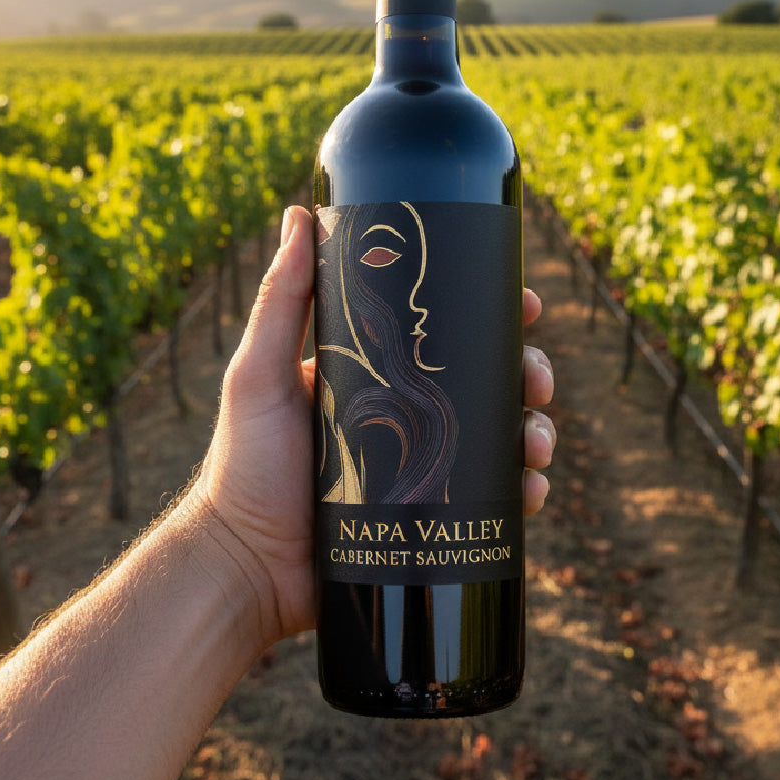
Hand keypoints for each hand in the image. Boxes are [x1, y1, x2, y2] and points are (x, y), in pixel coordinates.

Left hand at [193, 205, 555, 651]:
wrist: (245, 565)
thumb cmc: (244, 465)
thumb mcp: (260, 372)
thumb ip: (281, 298)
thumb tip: (299, 213)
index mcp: (378, 376)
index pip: (446, 335)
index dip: (492, 317)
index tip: (524, 304)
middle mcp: (408, 417)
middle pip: (488, 383)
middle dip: (527, 373)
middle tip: (536, 379)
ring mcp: (424, 468)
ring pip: (501, 438)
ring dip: (535, 430)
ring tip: (536, 442)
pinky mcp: (433, 518)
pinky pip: (493, 500)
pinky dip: (522, 491)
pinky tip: (530, 490)